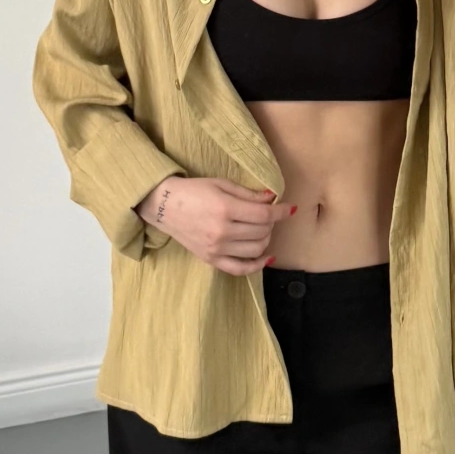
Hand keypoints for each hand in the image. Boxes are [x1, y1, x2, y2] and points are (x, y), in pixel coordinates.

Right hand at [135, 175, 296, 273]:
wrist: (164, 206)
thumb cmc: (193, 191)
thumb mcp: (221, 184)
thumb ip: (248, 194)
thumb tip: (272, 199)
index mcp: (225, 208)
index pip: (264, 214)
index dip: (281, 211)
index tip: (291, 209)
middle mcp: (222, 231)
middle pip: (262, 231)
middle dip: (272, 222)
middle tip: (268, 214)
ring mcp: (216, 248)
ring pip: (256, 249)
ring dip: (266, 239)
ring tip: (263, 229)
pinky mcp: (211, 259)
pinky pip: (240, 269)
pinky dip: (257, 265)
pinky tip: (267, 257)